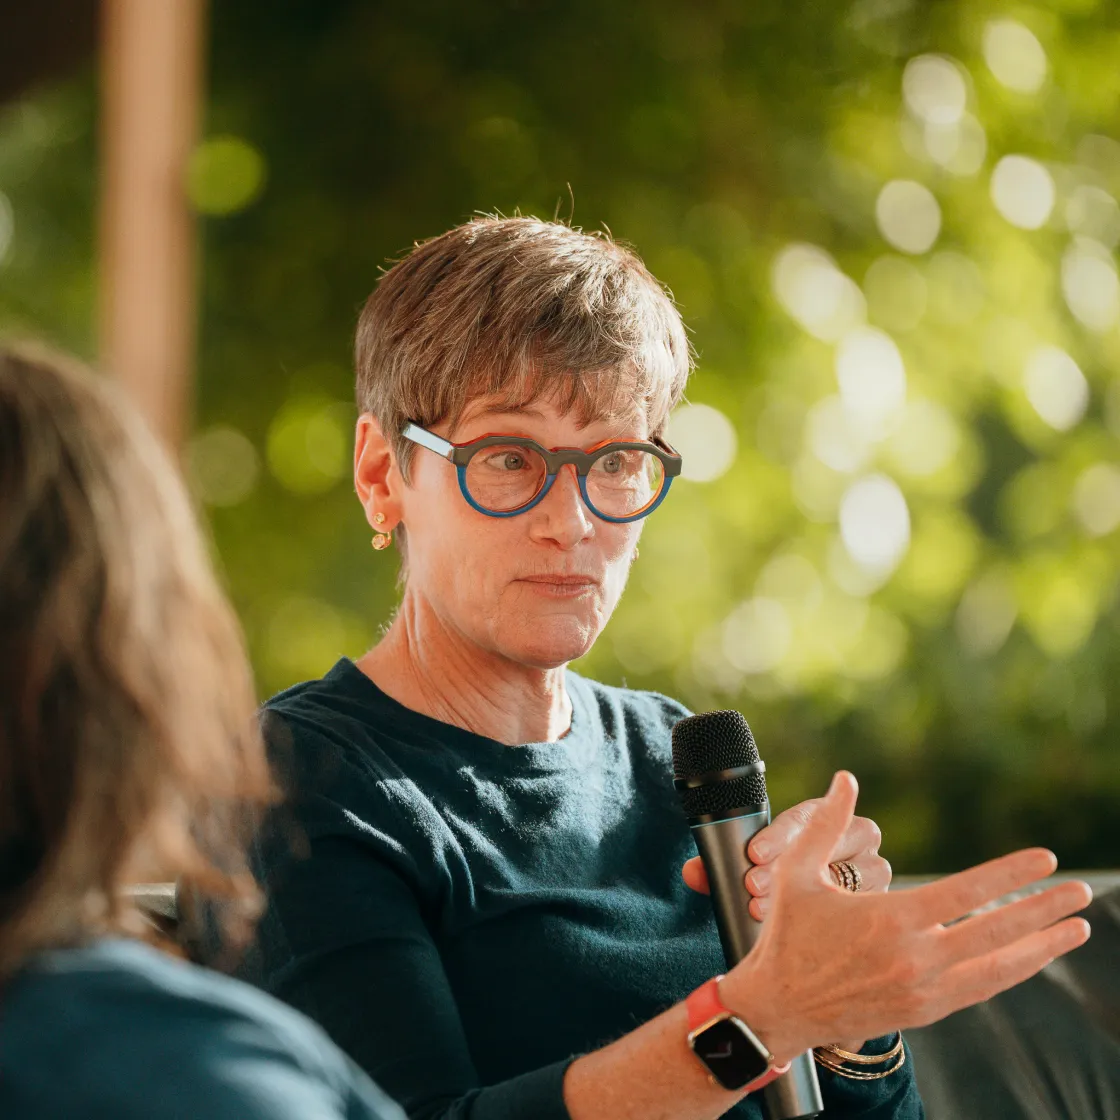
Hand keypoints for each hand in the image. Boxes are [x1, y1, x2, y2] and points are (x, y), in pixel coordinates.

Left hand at [682, 797, 889, 920]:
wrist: (811, 921)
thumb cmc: (776, 884)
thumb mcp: (747, 873)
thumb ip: (717, 869)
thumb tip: (692, 873)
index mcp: (822, 816)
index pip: (805, 816)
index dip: (778, 836)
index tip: (753, 854)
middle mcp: (855, 837)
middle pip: (830, 843)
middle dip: (787, 868)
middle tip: (754, 888)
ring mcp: (874, 872)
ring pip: (853, 875)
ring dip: (811, 896)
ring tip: (767, 914)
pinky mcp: (885, 906)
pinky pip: (866, 912)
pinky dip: (831, 925)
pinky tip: (800, 941)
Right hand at [715, 772, 1091, 1064]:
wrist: (779, 1009)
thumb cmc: (786, 937)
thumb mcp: (795, 873)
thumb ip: (825, 824)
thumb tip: (845, 779)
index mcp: (889, 920)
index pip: (966, 893)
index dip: (1009, 874)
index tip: (1045, 859)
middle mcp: (915, 959)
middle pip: (996, 931)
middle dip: (1044, 911)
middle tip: (1080, 892)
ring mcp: (924, 990)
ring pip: (999, 968)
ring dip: (1041, 947)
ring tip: (1076, 930)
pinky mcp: (925, 1012)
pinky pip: (981, 989)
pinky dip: (1011, 971)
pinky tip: (1029, 958)